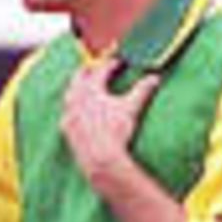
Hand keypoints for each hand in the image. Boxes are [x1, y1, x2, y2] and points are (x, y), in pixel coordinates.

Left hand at [62, 57, 158, 192]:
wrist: (100, 158)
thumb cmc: (115, 131)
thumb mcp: (131, 108)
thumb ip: (142, 90)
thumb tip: (155, 77)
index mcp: (92, 90)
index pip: (100, 71)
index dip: (110, 65)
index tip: (118, 63)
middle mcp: (77, 99)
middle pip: (78, 79)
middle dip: (86, 71)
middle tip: (92, 67)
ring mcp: (70, 114)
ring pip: (69, 95)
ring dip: (75, 88)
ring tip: (80, 86)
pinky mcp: (67, 130)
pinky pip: (66, 114)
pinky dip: (70, 109)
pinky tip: (73, 112)